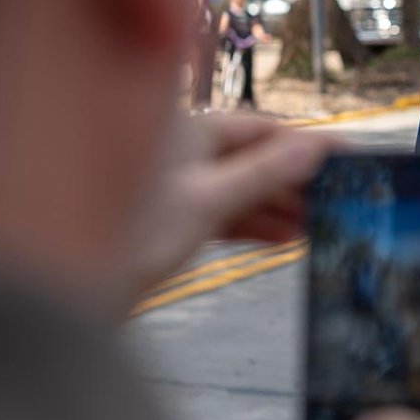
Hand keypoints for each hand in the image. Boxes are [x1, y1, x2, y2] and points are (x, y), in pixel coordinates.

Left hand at [124, 113, 331, 308]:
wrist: (72, 290)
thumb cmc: (131, 234)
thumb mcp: (207, 203)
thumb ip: (262, 175)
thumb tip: (312, 149)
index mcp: (191, 132)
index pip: (264, 129)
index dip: (307, 143)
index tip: (347, 155)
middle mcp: (187, 151)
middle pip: (256, 159)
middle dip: (295, 182)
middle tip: (339, 200)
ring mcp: (181, 184)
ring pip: (243, 188)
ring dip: (278, 207)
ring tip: (317, 226)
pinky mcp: (177, 216)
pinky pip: (226, 211)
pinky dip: (254, 223)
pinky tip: (284, 239)